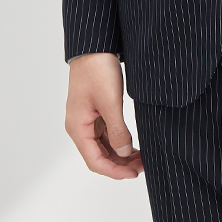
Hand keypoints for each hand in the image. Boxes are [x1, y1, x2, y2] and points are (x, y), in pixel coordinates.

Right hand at [65, 53, 143, 178]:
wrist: (94, 48)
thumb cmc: (97, 71)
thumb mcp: (110, 102)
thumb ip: (117, 130)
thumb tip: (124, 152)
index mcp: (77, 127)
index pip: (95, 161)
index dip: (114, 171)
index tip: (133, 174)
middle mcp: (80, 127)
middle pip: (99, 157)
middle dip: (121, 165)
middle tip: (143, 166)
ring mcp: (87, 121)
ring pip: (104, 147)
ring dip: (121, 155)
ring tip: (142, 158)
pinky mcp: (95, 114)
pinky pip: (106, 136)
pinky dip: (120, 143)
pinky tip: (134, 146)